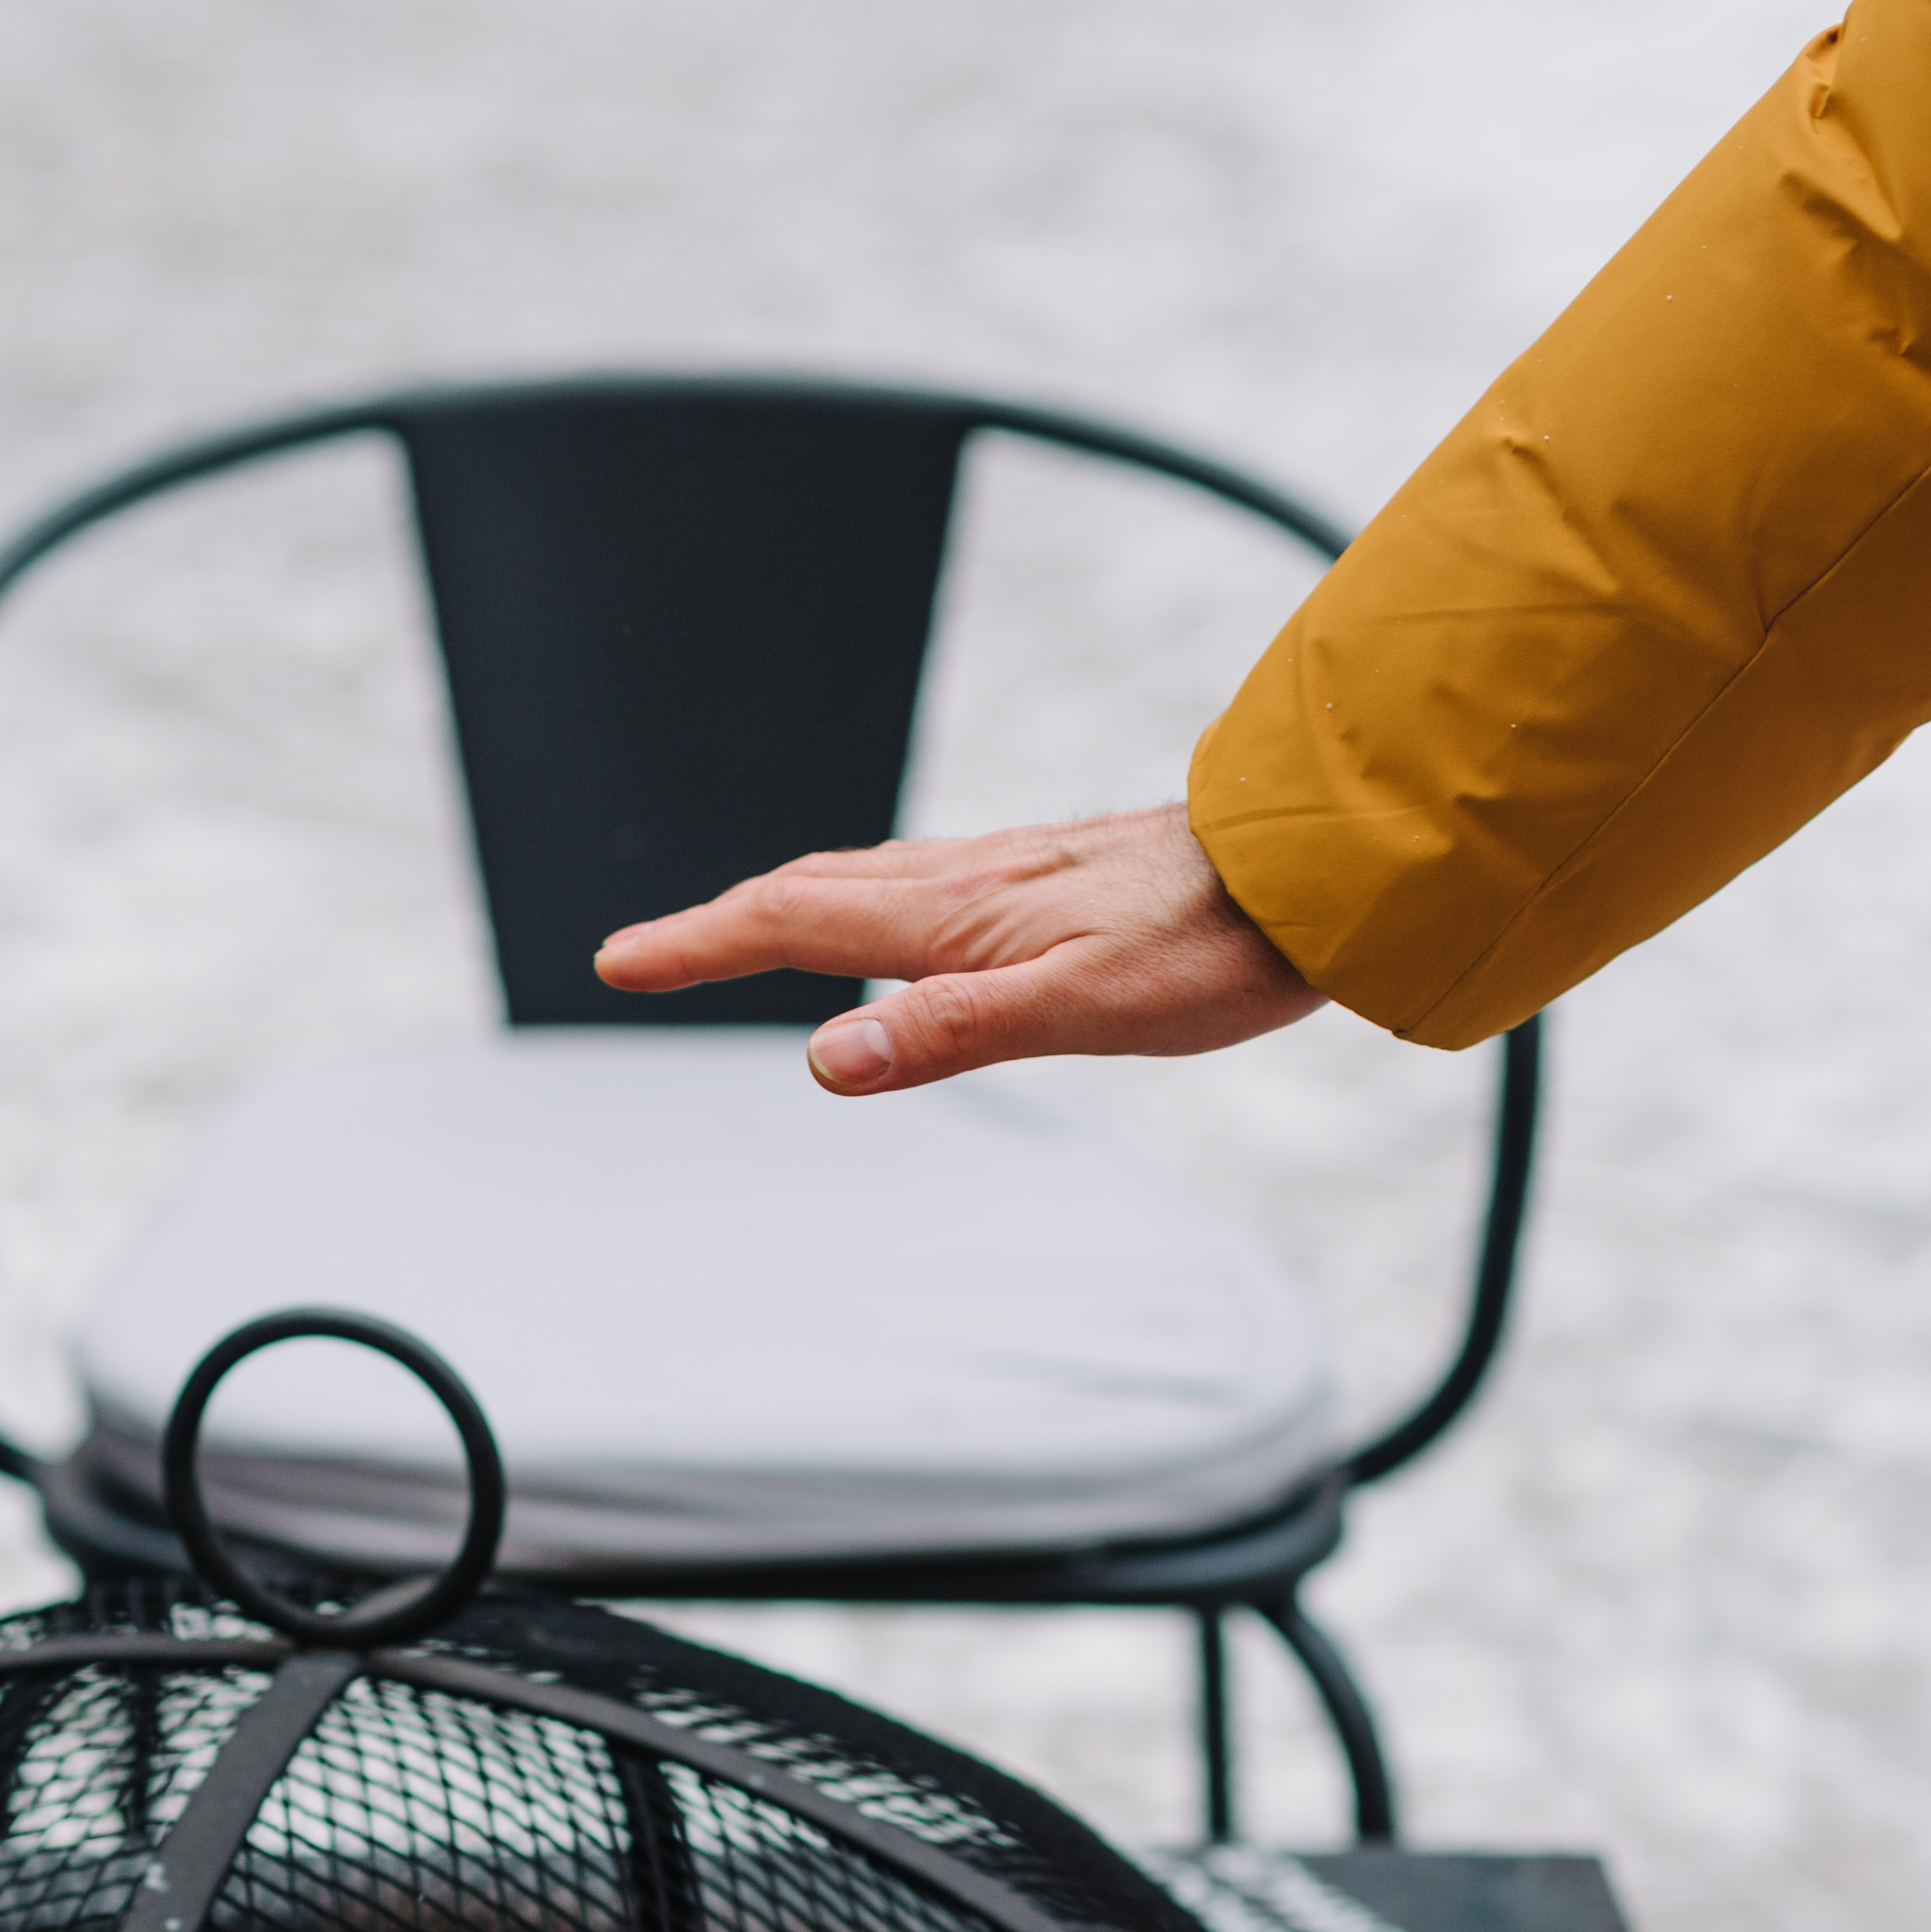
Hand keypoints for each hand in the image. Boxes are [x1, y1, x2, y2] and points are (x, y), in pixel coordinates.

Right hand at [594, 804, 1321, 1094]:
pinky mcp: (1050, 877)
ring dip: (783, 906)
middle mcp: (969, 880)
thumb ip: (950, 1031)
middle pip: (809, 892)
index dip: (696, 945)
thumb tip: (825, 1058)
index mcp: (957, 915)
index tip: (618, 962)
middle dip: (715, 924)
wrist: (1313, 873)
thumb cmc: (1213, 948)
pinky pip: (919, 884)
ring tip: (736, 935)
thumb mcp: (1081, 1010)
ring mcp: (1008, 873)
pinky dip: (860, 902)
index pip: (791, 925)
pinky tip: (891, 927)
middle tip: (644, 955)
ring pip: (863, 881)